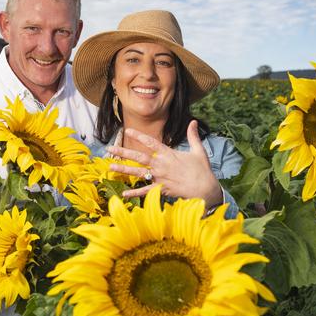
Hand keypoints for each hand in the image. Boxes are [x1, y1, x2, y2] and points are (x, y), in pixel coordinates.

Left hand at [107, 120, 222, 207]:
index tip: (128, 131)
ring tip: (110, 167)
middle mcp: (162, 165)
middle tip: (109, 149)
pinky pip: (145, 191)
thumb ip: (193, 136)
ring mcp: (160, 178)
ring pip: (138, 173)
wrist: (206, 189)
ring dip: (124, 170)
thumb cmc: (203, 170)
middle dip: (123, 152)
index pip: (151, 142)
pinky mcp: (161, 190)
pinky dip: (134, 193)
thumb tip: (193, 121)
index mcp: (169, 154)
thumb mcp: (199, 151)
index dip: (139, 136)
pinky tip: (124, 193)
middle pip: (139, 157)